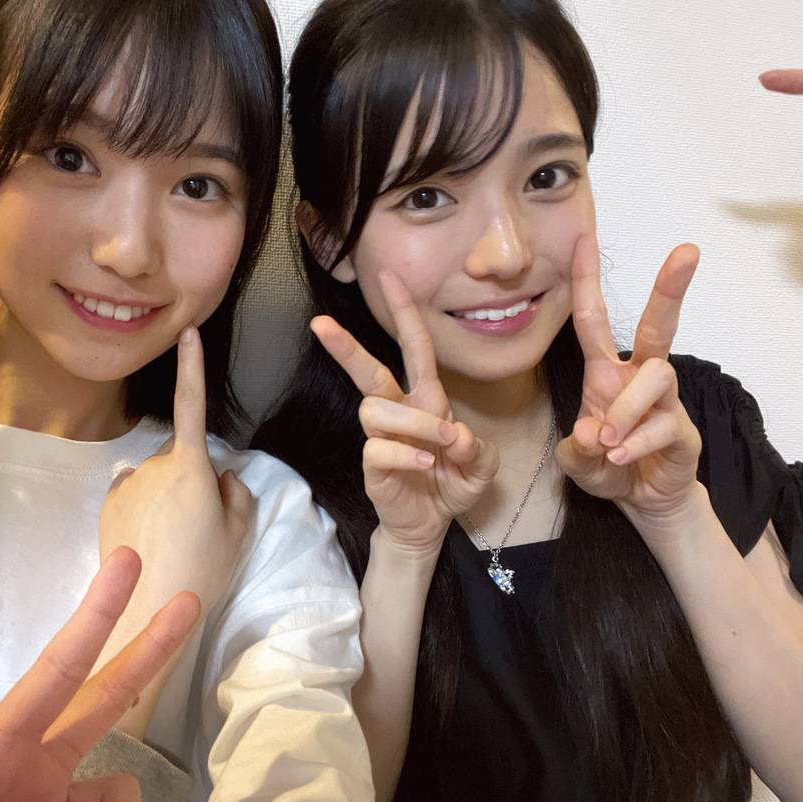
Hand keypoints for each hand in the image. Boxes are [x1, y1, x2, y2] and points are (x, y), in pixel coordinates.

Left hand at [100, 327, 252, 614]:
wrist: (149, 608)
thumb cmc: (204, 569)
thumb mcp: (239, 532)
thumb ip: (236, 494)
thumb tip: (222, 477)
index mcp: (191, 466)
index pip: (193, 404)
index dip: (192, 366)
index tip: (188, 332)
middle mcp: (153, 464)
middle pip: (179, 455)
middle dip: (190, 475)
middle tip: (201, 522)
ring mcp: (127, 482)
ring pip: (155, 476)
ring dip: (165, 493)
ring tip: (174, 538)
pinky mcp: (108, 503)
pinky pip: (132, 491)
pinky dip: (142, 505)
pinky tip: (149, 537)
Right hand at [312, 270, 497, 556]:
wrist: (430, 525)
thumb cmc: (452, 484)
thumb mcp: (482, 467)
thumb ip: (478, 450)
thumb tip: (454, 435)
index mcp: (426, 399)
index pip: (415, 347)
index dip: (404, 312)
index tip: (389, 276)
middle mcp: (399, 411)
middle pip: (369, 370)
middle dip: (347, 347)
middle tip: (320, 323)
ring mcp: (381, 437)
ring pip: (377, 409)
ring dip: (414, 423)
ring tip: (437, 447)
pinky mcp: (372, 465)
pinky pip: (377, 446)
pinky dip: (404, 452)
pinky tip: (423, 463)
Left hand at [555, 236, 701, 522]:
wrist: (642, 500)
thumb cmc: (608, 466)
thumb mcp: (576, 461)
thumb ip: (577, 449)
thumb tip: (594, 433)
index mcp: (605, 374)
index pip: (593, 320)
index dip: (586, 281)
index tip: (584, 238)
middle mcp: (637, 378)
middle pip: (656, 324)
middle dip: (669, 288)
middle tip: (687, 251)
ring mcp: (665, 402)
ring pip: (657, 376)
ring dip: (627, 410)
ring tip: (610, 444)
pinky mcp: (683, 429)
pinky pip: (663, 424)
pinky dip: (636, 443)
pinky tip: (619, 459)